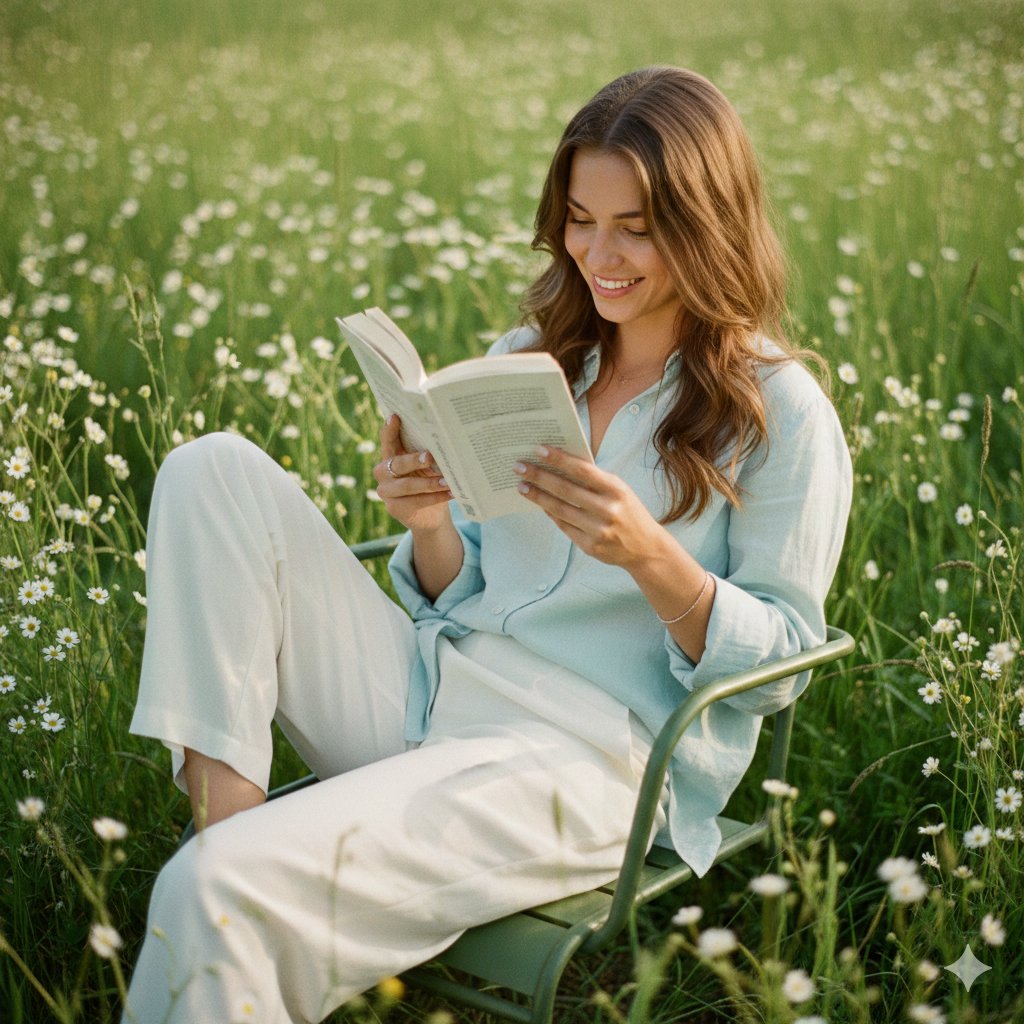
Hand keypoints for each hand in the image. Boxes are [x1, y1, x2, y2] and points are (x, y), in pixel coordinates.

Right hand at [373, 415, 452, 532]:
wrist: (429, 515)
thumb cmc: (428, 482)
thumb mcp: (427, 467)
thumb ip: (426, 454)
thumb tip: (444, 440)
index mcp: (390, 456)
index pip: (387, 441)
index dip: (390, 429)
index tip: (395, 416)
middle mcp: (383, 472)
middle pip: (397, 464)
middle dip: (414, 460)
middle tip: (430, 457)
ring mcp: (386, 491)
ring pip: (407, 486)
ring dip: (430, 483)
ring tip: (448, 481)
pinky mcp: (394, 508)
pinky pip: (416, 501)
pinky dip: (435, 497)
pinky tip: (450, 493)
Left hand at [513, 446, 669, 570]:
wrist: (646, 548)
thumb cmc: (629, 512)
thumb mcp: (619, 490)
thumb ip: (594, 480)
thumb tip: (560, 465)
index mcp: (616, 489)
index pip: (582, 470)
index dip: (559, 459)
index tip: (539, 450)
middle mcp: (608, 509)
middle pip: (565, 490)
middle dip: (539, 477)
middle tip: (520, 467)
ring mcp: (598, 530)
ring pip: (560, 510)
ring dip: (538, 497)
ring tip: (522, 486)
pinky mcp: (590, 546)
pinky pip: (564, 526)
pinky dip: (550, 514)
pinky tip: (539, 504)